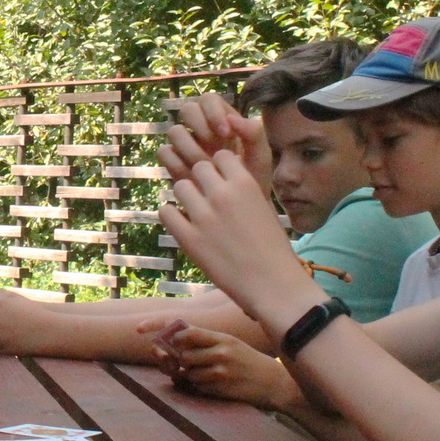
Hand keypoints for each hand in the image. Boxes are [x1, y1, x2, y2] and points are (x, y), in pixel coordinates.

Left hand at [139, 318, 298, 410]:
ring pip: (186, 371)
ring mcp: (219, 371)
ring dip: (185, 373)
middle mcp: (219, 352)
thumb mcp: (229, 343)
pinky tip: (208, 382)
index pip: (182, 329)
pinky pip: (195, 386)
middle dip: (173, 357)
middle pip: (180, 353)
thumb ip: (202, 341)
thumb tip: (170, 342)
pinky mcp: (220, 388)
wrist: (273, 383)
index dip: (158, 327)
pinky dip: (194, 384)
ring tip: (201, 371)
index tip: (139, 329)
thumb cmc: (247, 361)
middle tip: (172, 358)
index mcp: (220, 337)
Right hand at [159, 93, 271, 198]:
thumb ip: (254, 134)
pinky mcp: (175, 161)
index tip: (226, 134)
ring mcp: (186, 144)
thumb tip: (232, 119)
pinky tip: (193, 176)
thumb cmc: (253, 179)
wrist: (241, 208)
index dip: (213, 112)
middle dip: (199, 126)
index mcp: (222, 119)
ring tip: (205, 166)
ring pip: (174, 131)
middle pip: (187, 109)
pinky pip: (165, 152)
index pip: (208, 99)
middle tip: (213, 147)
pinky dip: (177, 162)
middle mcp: (201, 128)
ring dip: (189, 148)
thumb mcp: (261, 157)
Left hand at [159, 151, 324, 333]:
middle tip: (207, 197)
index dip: (221, 168)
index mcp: (245, 183)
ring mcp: (204, 216)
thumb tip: (223, 175)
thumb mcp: (264, 206)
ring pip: (179, 186)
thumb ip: (242, 188)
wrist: (272, 284)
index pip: (221, 156)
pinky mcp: (189, 238)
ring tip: (195, 212)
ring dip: (186, 196)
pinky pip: (166, 212)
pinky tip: (183, 224)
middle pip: (198, 167)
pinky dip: (172, 215)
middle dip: (202, 180)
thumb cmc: (273, 248)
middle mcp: (223, 195)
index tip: (223, 182)